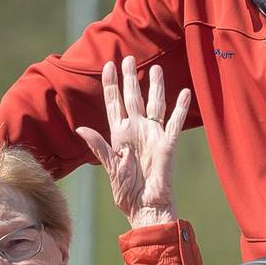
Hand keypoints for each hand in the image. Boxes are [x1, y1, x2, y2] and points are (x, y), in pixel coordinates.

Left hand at [74, 56, 192, 228]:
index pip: (113, 104)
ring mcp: (152, 135)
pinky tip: (183, 92)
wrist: (145, 207)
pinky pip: (174, 123)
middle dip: (130, 78)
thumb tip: (82, 128)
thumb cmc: (126, 192)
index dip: (110, 85)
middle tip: (129, 58)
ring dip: (155, 87)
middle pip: (133, 98)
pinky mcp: (168, 144)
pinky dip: (180, 108)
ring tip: (155, 68)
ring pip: (154, 104)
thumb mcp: (110, 167)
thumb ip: (98, 146)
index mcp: (119, 135)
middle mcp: (136, 131)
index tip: (108, 66)